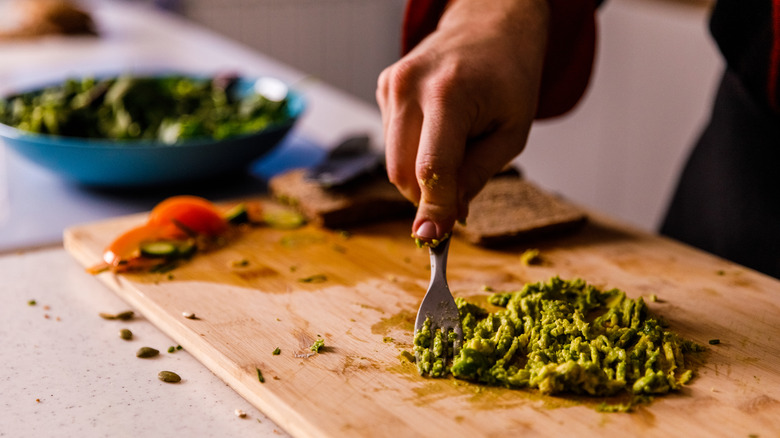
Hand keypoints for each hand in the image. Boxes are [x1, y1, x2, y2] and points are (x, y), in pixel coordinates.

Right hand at [377, 0, 549, 240]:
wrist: (489, 23)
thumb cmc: (509, 75)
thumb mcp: (511, 132)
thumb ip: (476, 175)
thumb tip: (445, 216)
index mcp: (450, 95)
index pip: (431, 168)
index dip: (431, 209)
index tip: (431, 239)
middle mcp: (410, 87)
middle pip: (402, 172)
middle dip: (427, 197)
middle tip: (457, 200)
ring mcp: (391, 85)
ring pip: (393, 162)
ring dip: (422, 175)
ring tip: (456, 144)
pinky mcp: (383, 88)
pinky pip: (392, 142)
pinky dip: (414, 152)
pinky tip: (439, 129)